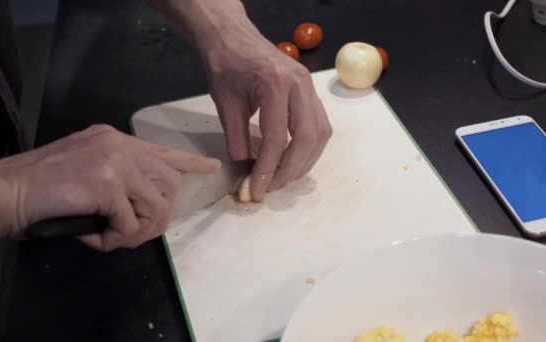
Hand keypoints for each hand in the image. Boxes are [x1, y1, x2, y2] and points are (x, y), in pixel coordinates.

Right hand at [0, 125, 220, 250]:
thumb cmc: (42, 187)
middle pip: (169, 184)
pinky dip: (115, 239)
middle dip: (159, 216)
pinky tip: (93, 237)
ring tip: (113, 238)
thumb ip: (117, 176)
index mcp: (116, 139)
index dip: (190, 162)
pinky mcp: (107, 183)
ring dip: (138, 231)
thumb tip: (144, 204)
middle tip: (134, 233)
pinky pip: (130, 223)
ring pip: (157, 205)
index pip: (164, 150)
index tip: (211, 167)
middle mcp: (120, 144)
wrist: (6, 190)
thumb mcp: (86, 169)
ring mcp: (115, 160)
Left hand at [193, 3, 331, 201]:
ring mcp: (309, 87)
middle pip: (306, 138)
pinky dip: (310, 148)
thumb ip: (236, 141)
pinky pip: (320, 126)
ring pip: (320, 134)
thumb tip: (246, 174)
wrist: (233, 37)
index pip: (276, 137)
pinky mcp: (311, 92)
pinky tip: (294, 160)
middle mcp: (300, 84)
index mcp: (275, 84)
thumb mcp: (225, 104)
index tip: (256, 190)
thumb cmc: (226, 66)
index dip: (267, 169)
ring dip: (304, 162)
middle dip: (290, 170)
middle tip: (271, 188)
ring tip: (283, 178)